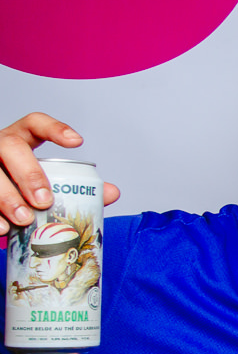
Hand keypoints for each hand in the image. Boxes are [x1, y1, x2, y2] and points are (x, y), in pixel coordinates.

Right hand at [0, 113, 119, 227]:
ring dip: (7, 197)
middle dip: (29, 174)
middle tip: (45, 200)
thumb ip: (78, 186)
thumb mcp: (45, 181)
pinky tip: (3, 230)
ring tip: (24, 219)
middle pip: (10, 146)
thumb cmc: (21, 188)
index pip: (35, 122)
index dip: (55, 129)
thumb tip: (111, 193)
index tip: (77, 142)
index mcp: (20, 139)